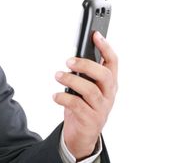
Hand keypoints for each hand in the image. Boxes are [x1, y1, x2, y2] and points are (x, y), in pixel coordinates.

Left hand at [53, 31, 117, 159]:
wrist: (83, 134)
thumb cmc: (84, 104)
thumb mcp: (87, 87)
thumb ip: (84, 73)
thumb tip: (73, 56)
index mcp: (110, 83)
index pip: (113, 62)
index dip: (106, 47)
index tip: (95, 35)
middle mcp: (109, 94)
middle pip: (104, 75)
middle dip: (86, 65)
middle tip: (68, 61)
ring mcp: (101, 108)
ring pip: (90, 90)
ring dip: (72, 80)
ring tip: (58, 75)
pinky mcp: (91, 120)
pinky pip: (78, 106)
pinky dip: (64, 98)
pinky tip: (55, 95)